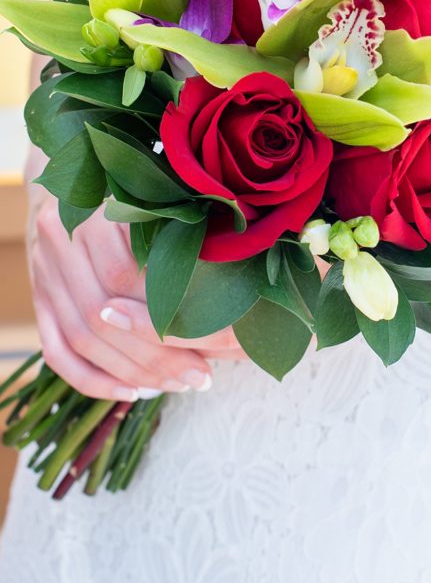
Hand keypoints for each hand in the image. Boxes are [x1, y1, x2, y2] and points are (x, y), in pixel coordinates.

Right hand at [28, 190, 244, 400]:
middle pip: (104, 315)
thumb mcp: (164, 206)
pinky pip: (57, 352)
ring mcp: (44, 272)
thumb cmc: (140, 199)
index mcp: (93, 212)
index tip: (212, 342)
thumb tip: (239, 292)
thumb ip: (187, 240)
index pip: (127, 277)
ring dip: (131, 372)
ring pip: (82, 338)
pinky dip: (93, 380)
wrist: (75, 189)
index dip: (167, 314)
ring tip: (175, 386)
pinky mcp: (38, 300)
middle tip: (199, 378)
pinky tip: (131, 393)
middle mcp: (60, 239)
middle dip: (155, 354)